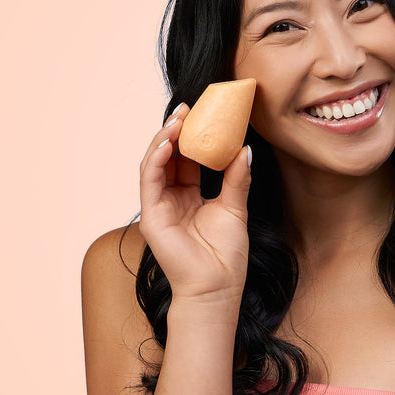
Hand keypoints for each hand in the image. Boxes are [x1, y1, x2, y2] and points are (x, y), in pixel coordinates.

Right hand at [137, 103, 252, 301]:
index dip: (192, 135)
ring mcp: (159, 207)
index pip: (187, 159)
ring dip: (163, 139)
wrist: (217, 286)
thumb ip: (236, 177)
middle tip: (188, 108)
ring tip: (177, 120)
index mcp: (190, 197)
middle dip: (175, 130)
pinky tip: (167, 144)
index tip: (204, 112)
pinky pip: (149, 180)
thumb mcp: (235, 207)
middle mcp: (171, 199)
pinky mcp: (151, 216)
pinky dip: (156, 159)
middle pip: (169, 156)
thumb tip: (245, 148)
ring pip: (155, 163)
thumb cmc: (226, 255)